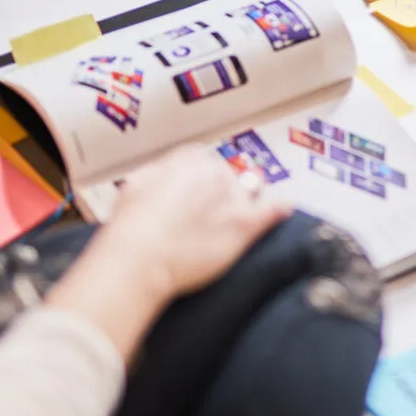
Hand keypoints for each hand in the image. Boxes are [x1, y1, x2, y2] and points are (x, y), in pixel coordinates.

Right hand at [97, 145, 291, 301]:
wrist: (140, 256)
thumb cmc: (131, 226)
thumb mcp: (136, 184)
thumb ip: (158, 172)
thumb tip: (169, 171)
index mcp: (188, 160)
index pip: (205, 159)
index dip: (201, 178)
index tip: (197, 191)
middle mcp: (215, 173)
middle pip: (229, 175)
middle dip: (222, 191)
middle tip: (208, 214)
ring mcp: (233, 197)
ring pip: (251, 190)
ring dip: (247, 199)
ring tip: (240, 214)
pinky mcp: (245, 225)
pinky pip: (273, 211)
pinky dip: (279, 209)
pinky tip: (284, 210)